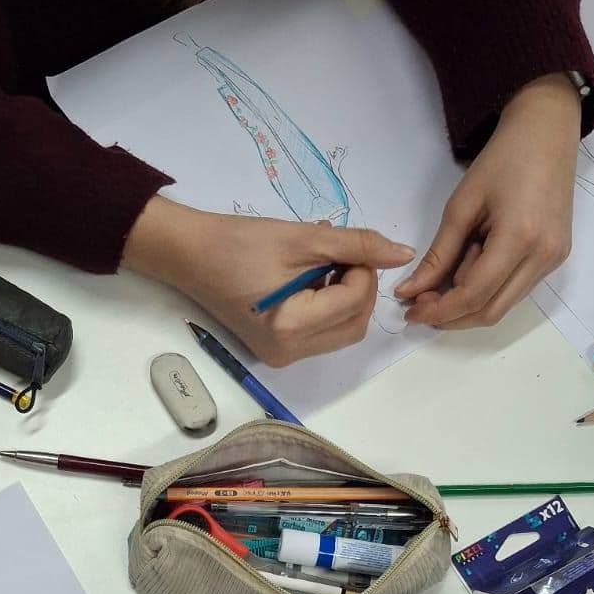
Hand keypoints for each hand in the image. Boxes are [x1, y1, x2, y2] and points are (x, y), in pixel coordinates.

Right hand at [123, 197, 413, 366]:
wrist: (188, 256)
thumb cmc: (238, 242)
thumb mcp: (302, 238)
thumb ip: (356, 245)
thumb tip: (404, 254)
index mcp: (291, 327)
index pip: (355, 302)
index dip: (364, 269)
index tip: (347, 245)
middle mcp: (289, 352)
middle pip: (355, 326)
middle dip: (360, 289)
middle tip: (342, 256)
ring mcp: (282, 356)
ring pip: (343, 332)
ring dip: (347, 299)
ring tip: (323, 266)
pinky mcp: (278, 351)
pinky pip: (322, 334)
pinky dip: (329, 308)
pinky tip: (310, 281)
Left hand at [396, 74, 580, 329]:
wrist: (546, 133)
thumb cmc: (502, 159)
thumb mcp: (462, 205)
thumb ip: (438, 254)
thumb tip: (411, 292)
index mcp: (520, 238)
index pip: (474, 295)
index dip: (439, 311)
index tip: (410, 311)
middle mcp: (543, 257)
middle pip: (490, 312)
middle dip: (451, 316)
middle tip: (420, 305)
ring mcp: (554, 260)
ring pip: (503, 306)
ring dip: (468, 305)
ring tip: (441, 284)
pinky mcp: (556, 259)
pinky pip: (515, 290)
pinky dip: (487, 291)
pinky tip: (469, 269)